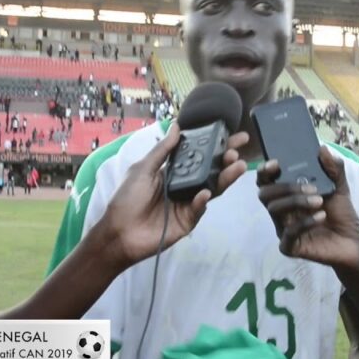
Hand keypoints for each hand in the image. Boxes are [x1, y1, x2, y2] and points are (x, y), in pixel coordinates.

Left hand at [98, 123, 248, 267]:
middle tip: (239, 149)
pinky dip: (202, 200)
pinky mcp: (188, 220)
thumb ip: (162, 150)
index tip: (230, 134)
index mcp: (174, 171)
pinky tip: (204, 192)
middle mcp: (185, 185)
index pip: (199, 156)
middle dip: (226, 159)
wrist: (119, 232)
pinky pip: (198, 208)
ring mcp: (188, 203)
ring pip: (211, 188)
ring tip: (237, 166)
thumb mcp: (142, 169)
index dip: (214, 145)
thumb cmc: (127, 198)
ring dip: (225, 177)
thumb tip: (177, 126)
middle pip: (211, 170)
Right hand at [257, 146, 358, 270]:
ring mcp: (283, 229)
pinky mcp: (290, 246)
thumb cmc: (341, 214)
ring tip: (319, 200)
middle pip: (265, 194)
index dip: (265, 171)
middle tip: (311, 187)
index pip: (266, 181)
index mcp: (287, 195)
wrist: (353, 242)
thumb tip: (322, 148)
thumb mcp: (340, 187)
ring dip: (296, 201)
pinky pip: (288, 232)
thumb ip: (333, 168)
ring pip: (274, 210)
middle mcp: (281, 211)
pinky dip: (305, 222)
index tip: (276, 163)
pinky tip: (321, 216)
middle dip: (285, 187)